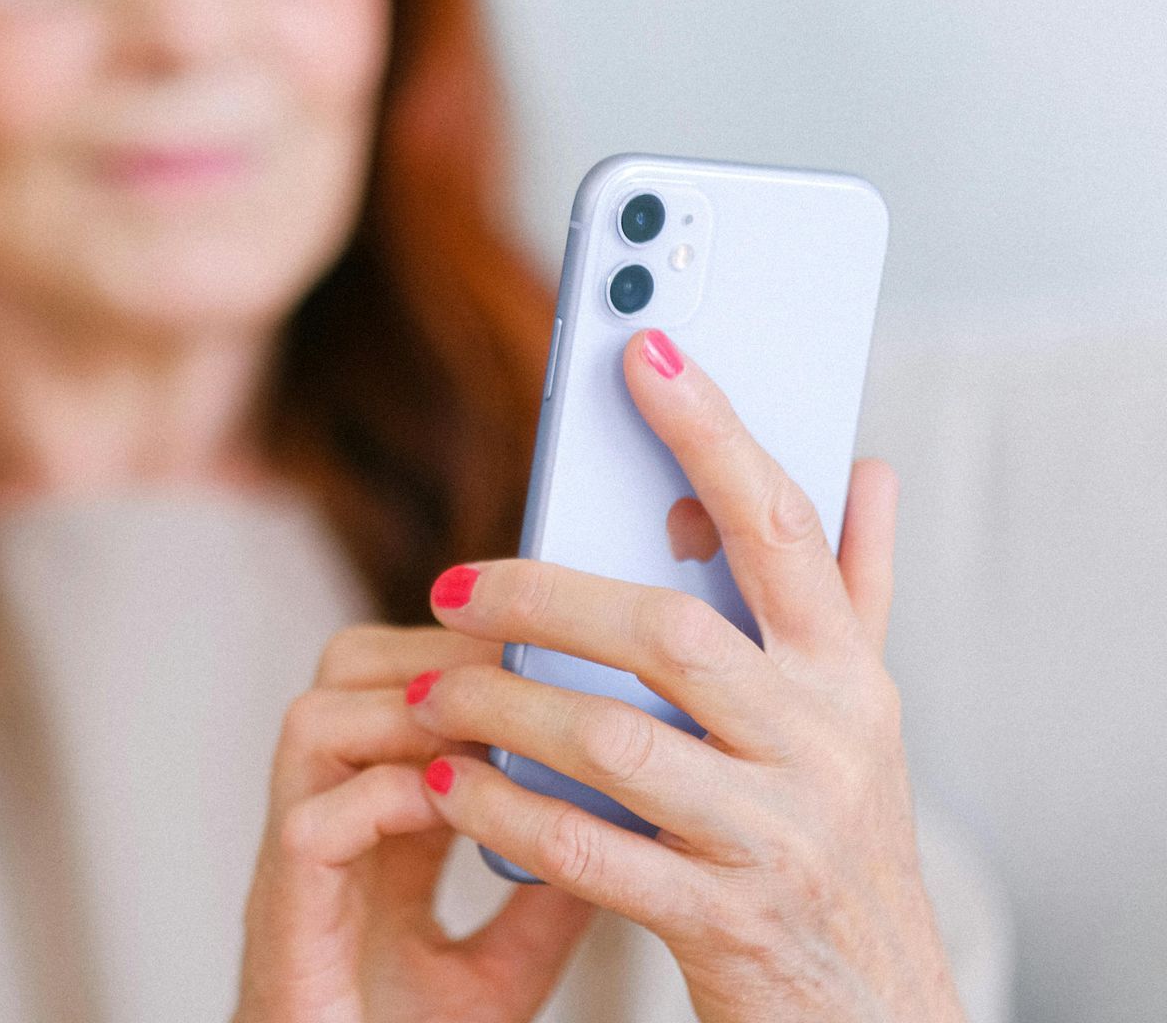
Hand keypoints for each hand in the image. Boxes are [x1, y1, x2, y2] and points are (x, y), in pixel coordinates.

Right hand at [233, 624, 598, 1022]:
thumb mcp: (504, 964)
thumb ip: (547, 890)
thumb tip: (626, 821)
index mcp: (373, 817)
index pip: (401, 684)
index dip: (464, 651)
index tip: (546, 646)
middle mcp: (328, 815)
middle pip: (345, 670)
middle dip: (432, 651)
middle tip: (516, 667)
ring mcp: (299, 857)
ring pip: (314, 722)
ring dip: (404, 710)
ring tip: (485, 729)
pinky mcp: (286, 911)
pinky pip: (314, 824)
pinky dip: (383, 800)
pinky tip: (448, 804)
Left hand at [404, 328, 964, 1022]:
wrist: (869, 1011)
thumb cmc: (835, 831)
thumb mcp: (858, 710)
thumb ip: (852, 588)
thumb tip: (867, 462)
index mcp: (846, 673)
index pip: (778, 524)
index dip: (710, 429)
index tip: (639, 343)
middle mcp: (824, 743)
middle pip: (670, 630)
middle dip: (545, 597)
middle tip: (450, 584)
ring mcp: (776, 835)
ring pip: (617, 741)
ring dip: (504, 705)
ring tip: (430, 687)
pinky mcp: (723, 921)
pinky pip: (592, 853)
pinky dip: (509, 812)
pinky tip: (448, 784)